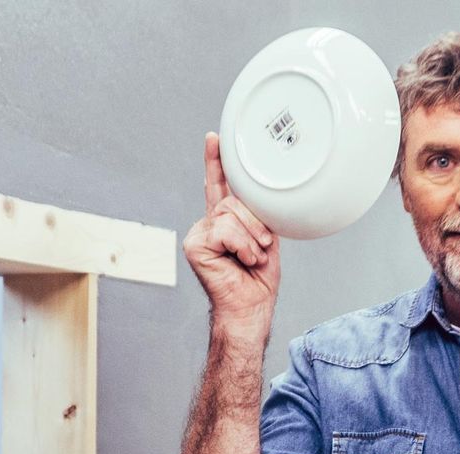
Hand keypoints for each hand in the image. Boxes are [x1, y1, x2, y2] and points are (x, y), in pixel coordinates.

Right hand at [182, 132, 281, 325]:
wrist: (249, 308)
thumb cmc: (257, 279)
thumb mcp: (264, 237)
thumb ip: (256, 214)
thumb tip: (256, 194)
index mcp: (223, 221)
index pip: (220, 185)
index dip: (216, 161)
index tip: (214, 138)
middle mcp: (207, 224)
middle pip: (233, 200)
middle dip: (256, 223)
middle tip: (264, 244)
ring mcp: (198, 234)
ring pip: (230, 214)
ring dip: (251, 238)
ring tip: (252, 257)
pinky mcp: (195, 245)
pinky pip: (225, 230)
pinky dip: (242, 246)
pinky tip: (242, 261)